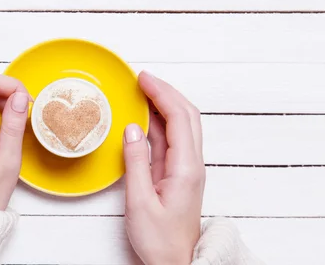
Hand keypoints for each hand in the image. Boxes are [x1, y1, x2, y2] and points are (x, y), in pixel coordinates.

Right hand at [123, 71, 204, 264]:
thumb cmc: (160, 240)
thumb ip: (135, 163)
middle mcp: (192, 164)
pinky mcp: (179, 174)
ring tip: (142, 91)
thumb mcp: (139, 202)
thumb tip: (132, 129)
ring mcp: (187, 168)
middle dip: (166, 92)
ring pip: (181, 125)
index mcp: (186, 168)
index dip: (161, 93)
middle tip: (142, 79)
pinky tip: (144, 118)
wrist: (175, 263)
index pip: (178, 117)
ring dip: (164, 104)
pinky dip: (159, 122)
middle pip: (186, 115)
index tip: (143, 78)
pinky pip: (171, 139)